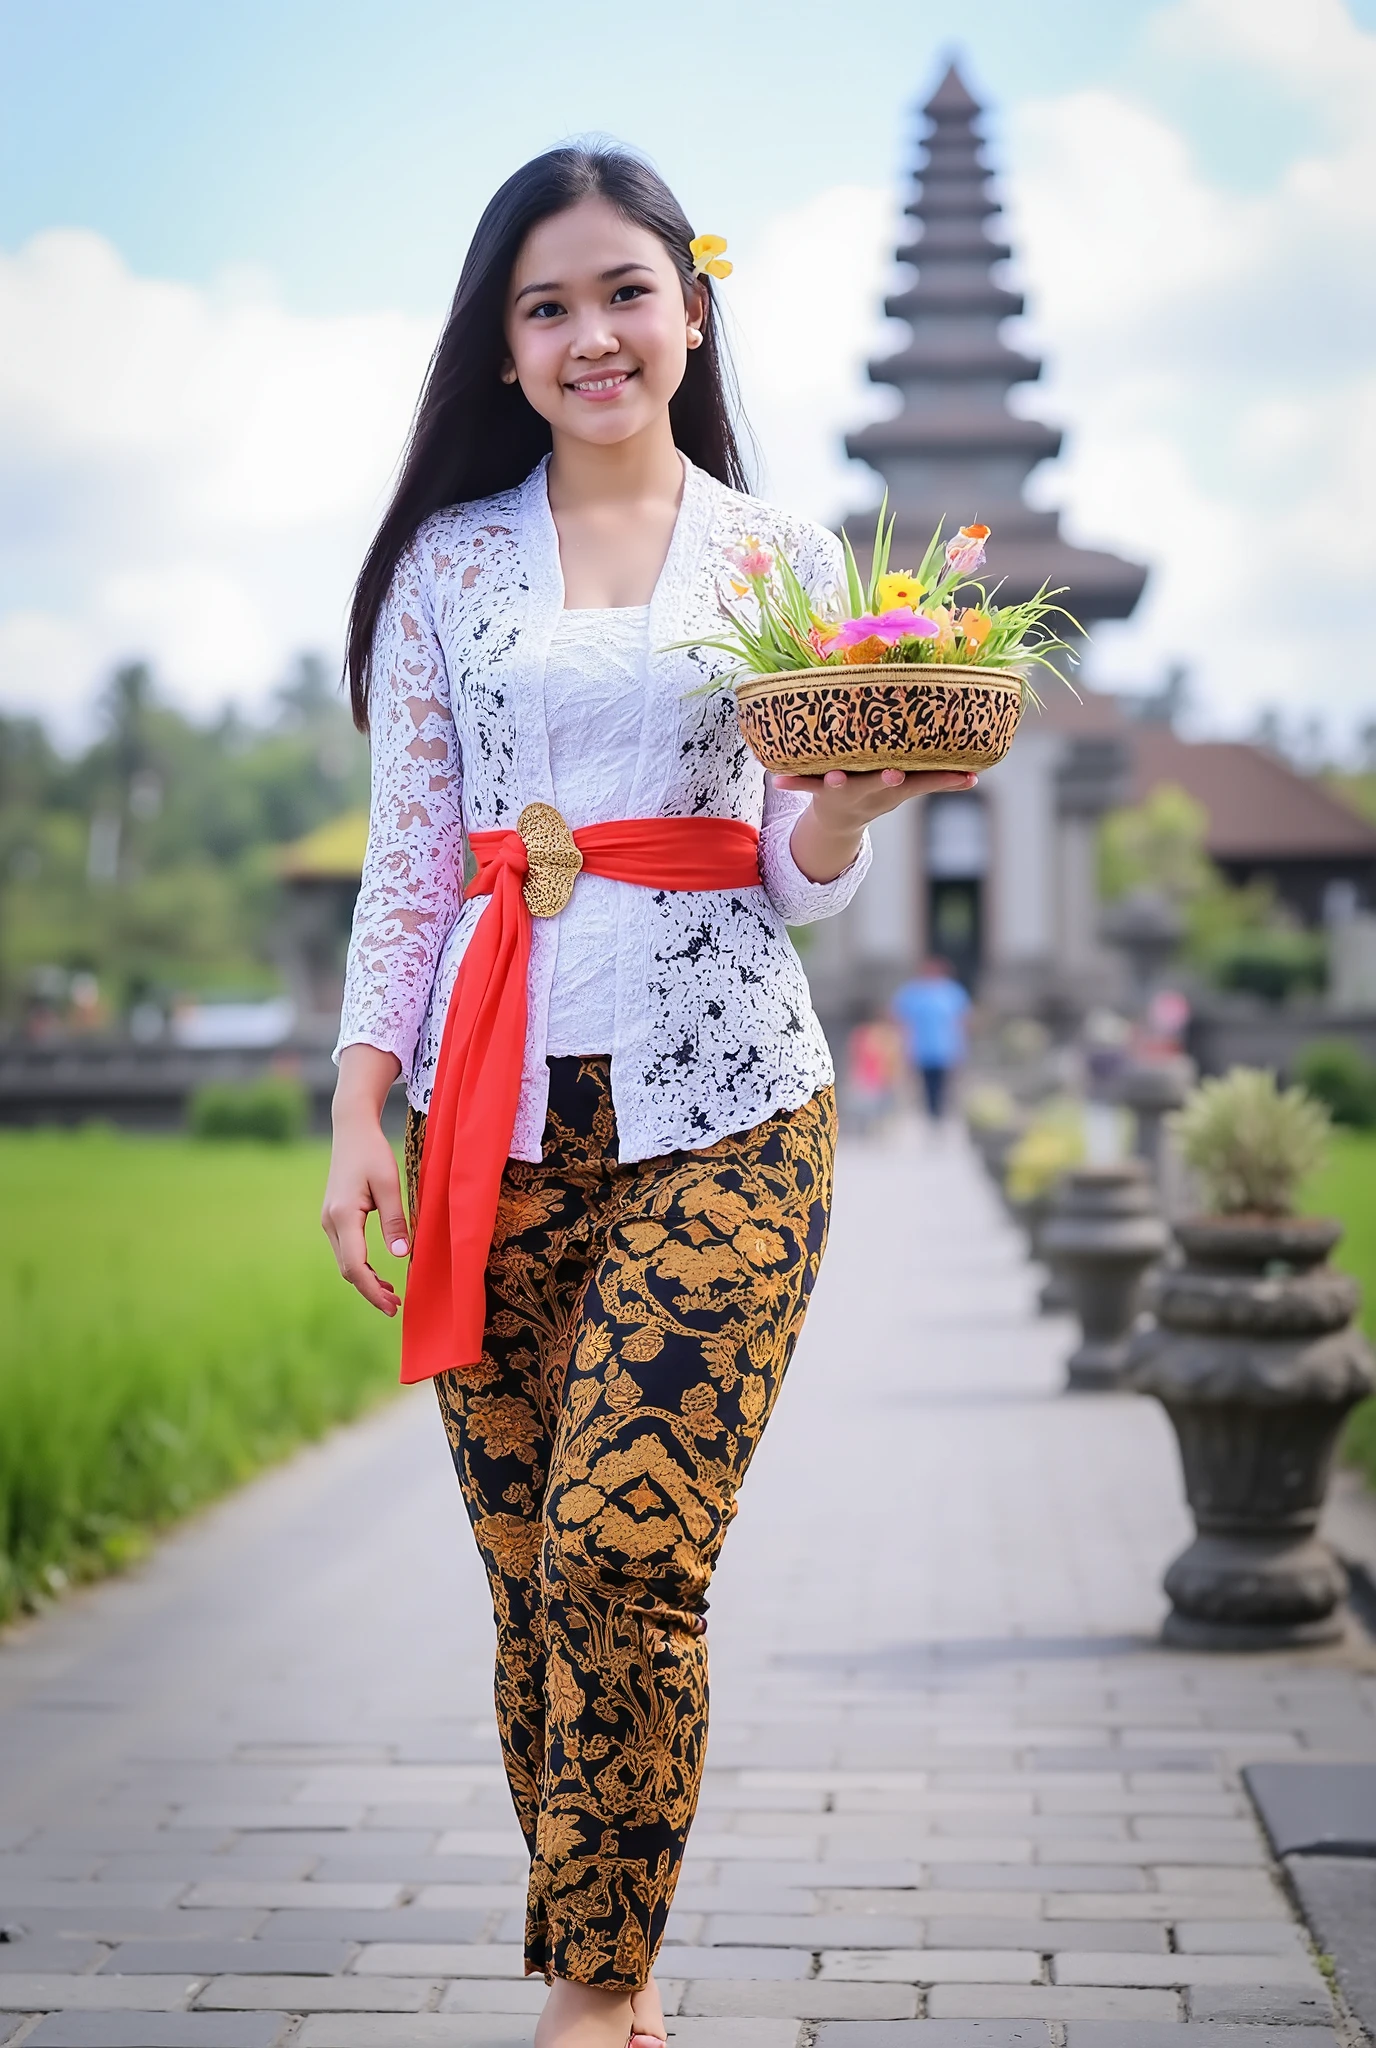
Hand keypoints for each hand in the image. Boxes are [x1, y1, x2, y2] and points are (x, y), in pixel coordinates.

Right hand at [322, 1046, 407, 1315]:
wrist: (351, 1129)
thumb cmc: (372, 1152)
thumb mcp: (389, 1184)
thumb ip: (394, 1220)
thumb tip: (401, 1255)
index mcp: (342, 1216)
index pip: (355, 1265)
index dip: (372, 1290)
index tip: (392, 1305)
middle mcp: (329, 1222)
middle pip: (348, 1269)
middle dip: (370, 1291)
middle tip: (396, 1307)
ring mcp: (328, 1221)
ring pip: (345, 1262)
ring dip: (366, 1281)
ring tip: (392, 1295)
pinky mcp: (334, 1218)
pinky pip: (346, 1251)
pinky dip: (361, 1267)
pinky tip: (379, 1274)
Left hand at [779, 766, 976, 884]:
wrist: (838, 822)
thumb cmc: (878, 791)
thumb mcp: (909, 789)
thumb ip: (939, 780)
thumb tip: (977, 772)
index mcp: (893, 790)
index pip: (921, 784)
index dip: (938, 781)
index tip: (963, 777)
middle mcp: (870, 792)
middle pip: (879, 787)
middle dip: (886, 782)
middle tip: (895, 774)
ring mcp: (843, 792)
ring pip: (841, 787)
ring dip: (838, 782)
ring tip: (836, 777)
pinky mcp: (818, 789)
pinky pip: (804, 784)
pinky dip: (792, 781)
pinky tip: (778, 777)